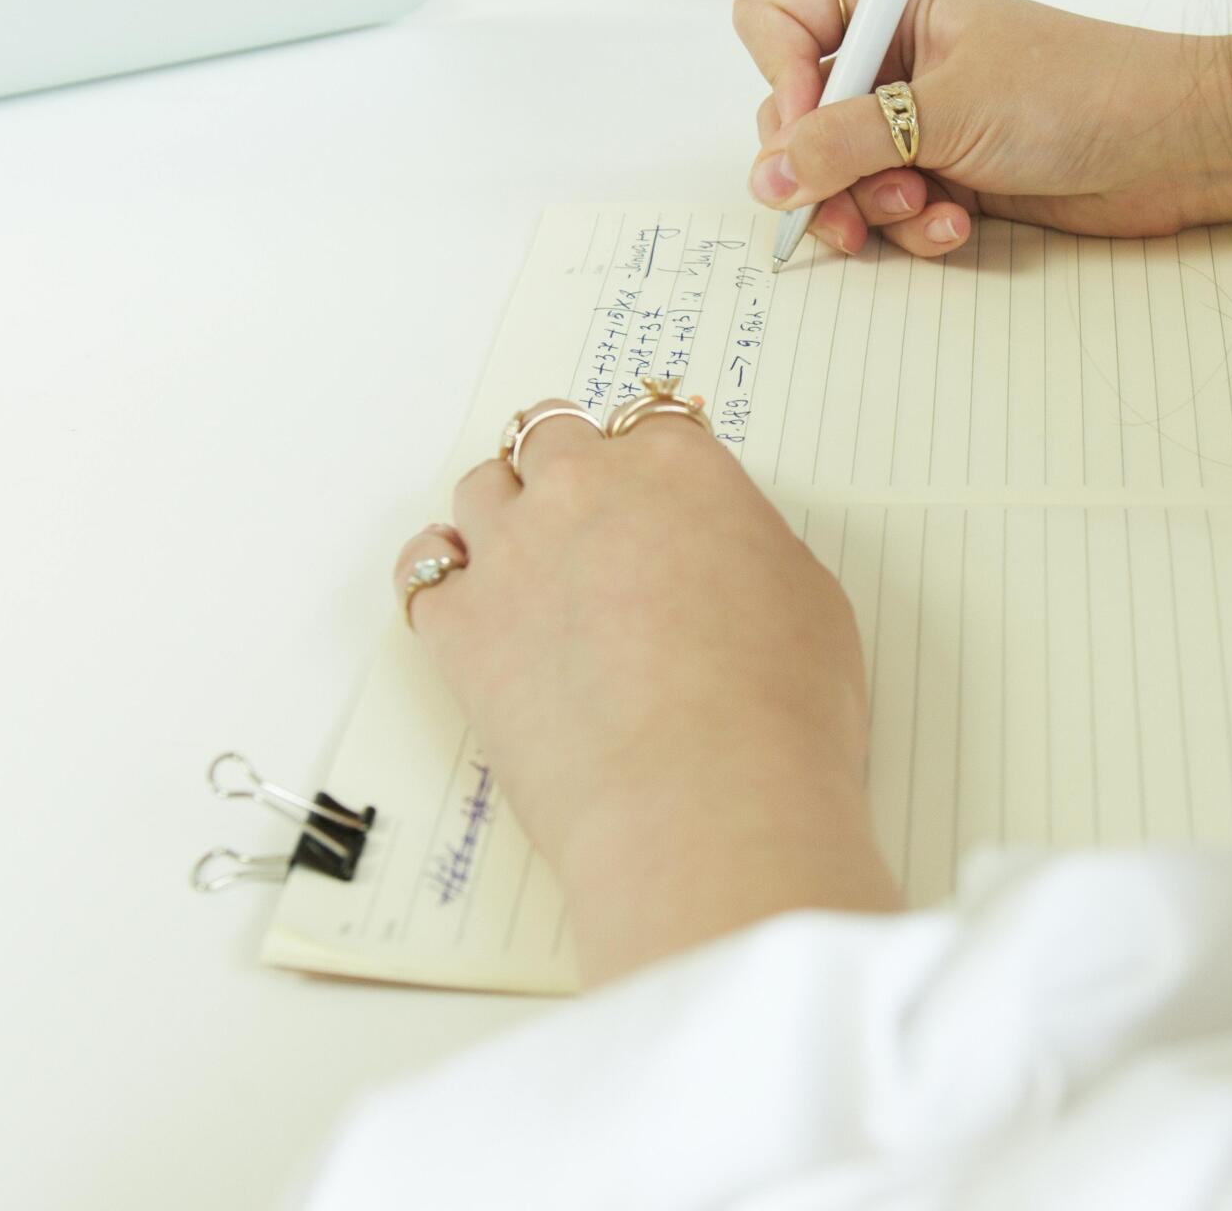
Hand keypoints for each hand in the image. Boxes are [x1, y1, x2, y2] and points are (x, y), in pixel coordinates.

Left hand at [397, 400, 898, 982]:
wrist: (706, 805)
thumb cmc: (781, 711)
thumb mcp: (810, 601)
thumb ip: (750, 548)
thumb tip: (720, 554)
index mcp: (677, 467)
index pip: (650, 424)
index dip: (650, 466)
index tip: (654, 497)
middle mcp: (583, 488)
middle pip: (549, 436)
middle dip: (566, 470)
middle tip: (587, 521)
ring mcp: (511, 553)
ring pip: (479, 489)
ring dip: (503, 515)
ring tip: (529, 566)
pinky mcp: (461, 628)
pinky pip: (421, 571)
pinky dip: (442, 579)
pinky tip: (471, 606)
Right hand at [734, 0, 1231, 258]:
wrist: (1171, 146)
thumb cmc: (1076, 93)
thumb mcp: (947, 110)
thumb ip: (846, 143)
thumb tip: (768, 175)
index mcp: (893, 10)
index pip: (779, 23)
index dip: (780, 77)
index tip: (806, 126)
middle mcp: (896, 64)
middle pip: (798, 117)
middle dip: (820, 169)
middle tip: (853, 202)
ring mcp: (918, 125)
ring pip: (839, 178)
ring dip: (871, 208)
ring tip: (923, 209)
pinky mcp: (946, 179)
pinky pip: (890, 215)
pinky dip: (915, 230)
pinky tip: (960, 226)